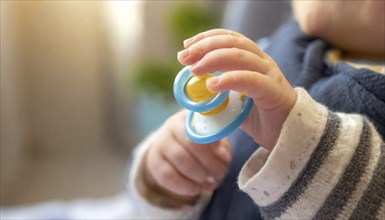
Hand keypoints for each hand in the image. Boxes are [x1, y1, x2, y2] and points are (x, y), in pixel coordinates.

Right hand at [143, 111, 230, 206]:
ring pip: (179, 160)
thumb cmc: (199, 142)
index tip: (225, 158)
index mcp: (189, 117)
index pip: (200, 126)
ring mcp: (160, 143)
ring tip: (210, 184)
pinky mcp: (154, 162)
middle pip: (190, 144)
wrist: (173, 148)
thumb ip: (220, 145)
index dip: (212, 143)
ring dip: (198, 176)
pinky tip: (196, 189)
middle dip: (208, 163)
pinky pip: (167, 176)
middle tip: (219, 174)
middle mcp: (171, 126)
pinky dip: (184, 186)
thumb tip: (223, 156)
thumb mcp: (212, 139)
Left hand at [178, 29, 296, 150]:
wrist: (288, 137)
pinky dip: (229, 79)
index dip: (207, 37)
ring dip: (213, 59)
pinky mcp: (274, 91)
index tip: (187, 45)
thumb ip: (219, 94)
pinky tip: (213, 85)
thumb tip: (195, 91)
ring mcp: (270, 74)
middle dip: (205, 46)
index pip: (230, 39)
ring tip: (194, 70)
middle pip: (232, 43)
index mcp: (253, 61)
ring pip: (240, 56)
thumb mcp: (234, 103)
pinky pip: (250, 80)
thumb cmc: (262, 119)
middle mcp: (263, 62)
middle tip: (184, 57)